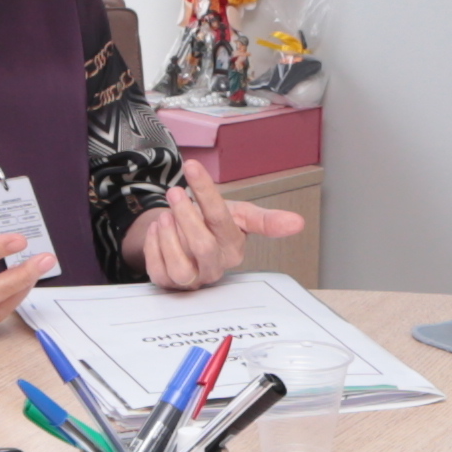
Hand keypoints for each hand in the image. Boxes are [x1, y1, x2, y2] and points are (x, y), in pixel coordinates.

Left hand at [131, 160, 306, 290]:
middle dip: (186, 216)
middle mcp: (215, 266)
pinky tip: (156, 230)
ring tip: (164, 216)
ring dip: (168, 236)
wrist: (187, 241)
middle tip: (175, 193)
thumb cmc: (213, 227)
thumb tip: (298, 222)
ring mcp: (192, 278)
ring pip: (180, 265)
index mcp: (233, 247)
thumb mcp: (239, 216)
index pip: (221, 219)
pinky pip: (158, 270)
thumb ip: (265, 220)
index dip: (206, 192)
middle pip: (202, 246)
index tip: (192, 167)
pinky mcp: (169, 284)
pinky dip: (153, 246)